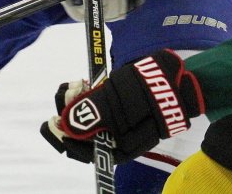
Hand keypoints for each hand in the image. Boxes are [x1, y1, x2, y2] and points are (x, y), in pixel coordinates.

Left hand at [39, 50, 203, 163]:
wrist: (180, 79)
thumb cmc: (150, 93)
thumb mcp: (119, 101)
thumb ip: (92, 113)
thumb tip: (66, 126)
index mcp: (116, 148)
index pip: (81, 150)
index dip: (62, 136)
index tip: (51, 120)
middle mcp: (115, 140)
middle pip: (81, 133)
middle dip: (70, 112)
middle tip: (71, 88)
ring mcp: (119, 124)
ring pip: (88, 118)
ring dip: (77, 101)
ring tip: (78, 83)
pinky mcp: (121, 109)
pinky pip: (98, 108)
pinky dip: (89, 96)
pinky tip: (86, 83)